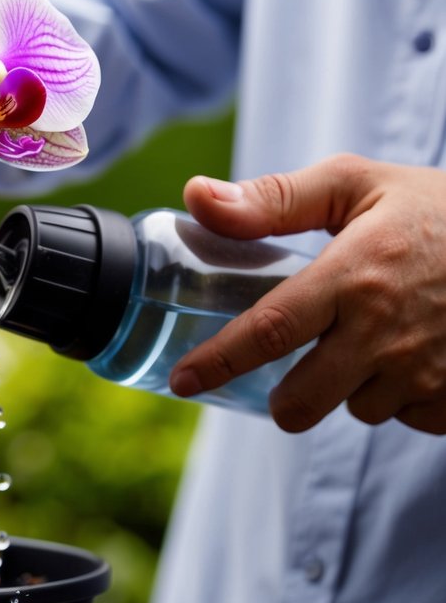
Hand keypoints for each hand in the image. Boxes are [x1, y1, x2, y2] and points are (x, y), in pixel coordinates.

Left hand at [169, 154, 445, 434]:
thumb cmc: (439, 210)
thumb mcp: (357, 184)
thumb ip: (273, 198)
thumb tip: (196, 197)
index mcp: (354, 275)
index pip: (267, 331)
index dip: (217, 362)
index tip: (183, 381)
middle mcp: (387, 332)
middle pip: (302, 401)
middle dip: (284, 399)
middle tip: (290, 373)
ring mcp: (429, 372)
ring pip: (358, 409)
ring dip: (352, 387)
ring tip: (376, 339)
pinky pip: (410, 418)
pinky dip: (403, 396)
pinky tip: (418, 355)